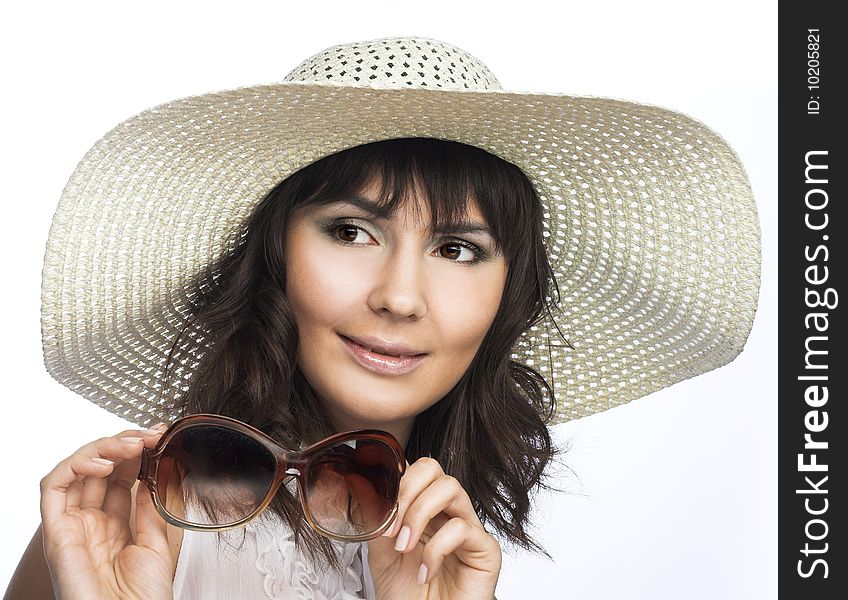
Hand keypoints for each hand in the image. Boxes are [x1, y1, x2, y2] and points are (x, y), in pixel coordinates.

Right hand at [40, 426, 173, 599]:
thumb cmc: (142, 598)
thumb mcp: (156, 542)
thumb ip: (152, 506)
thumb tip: (161, 469)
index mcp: (114, 525)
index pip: (120, 476)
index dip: (137, 453)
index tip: (160, 436)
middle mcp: (90, 522)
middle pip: (98, 468)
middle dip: (124, 443)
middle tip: (150, 434)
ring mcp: (72, 525)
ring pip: (75, 469)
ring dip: (104, 448)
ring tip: (133, 444)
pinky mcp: (56, 532)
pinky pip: (53, 487)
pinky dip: (76, 465)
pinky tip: (105, 463)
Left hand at [366, 457, 501, 599]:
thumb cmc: (407, 597)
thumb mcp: (380, 553)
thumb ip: (374, 516)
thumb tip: (358, 480)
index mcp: (425, 509)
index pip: (416, 470)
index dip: (396, 480)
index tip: (378, 506)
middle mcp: (448, 513)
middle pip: (433, 468)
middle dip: (406, 491)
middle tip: (391, 527)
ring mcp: (469, 528)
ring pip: (450, 487)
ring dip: (419, 514)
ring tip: (404, 547)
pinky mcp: (485, 550)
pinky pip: (462, 528)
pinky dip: (436, 548)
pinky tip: (425, 572)